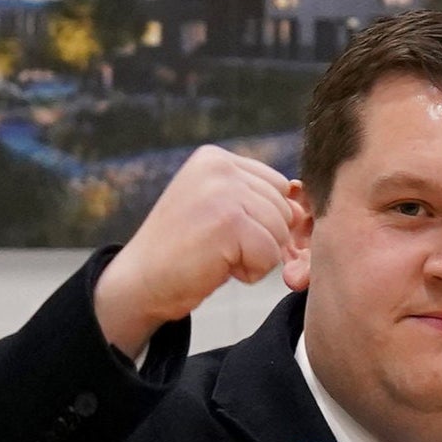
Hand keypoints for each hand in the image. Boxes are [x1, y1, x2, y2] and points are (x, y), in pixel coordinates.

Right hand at [91, 146, 304, 361]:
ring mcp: (223, 192)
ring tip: (217, 258)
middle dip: (262, 240)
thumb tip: (302, 208)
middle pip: (283, 208)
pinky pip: (270, 255)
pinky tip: (218, 268)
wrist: (138, 284)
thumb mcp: (215, 212)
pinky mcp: (228, 222)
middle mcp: (219, 167)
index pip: (276, 185)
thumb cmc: (180, 255)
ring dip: (256, 257)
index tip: (229, 238)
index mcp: (215, 158)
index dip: (265, 220)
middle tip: (220, 251)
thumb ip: (253, 201)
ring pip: (280, 232)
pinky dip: (250, 272)